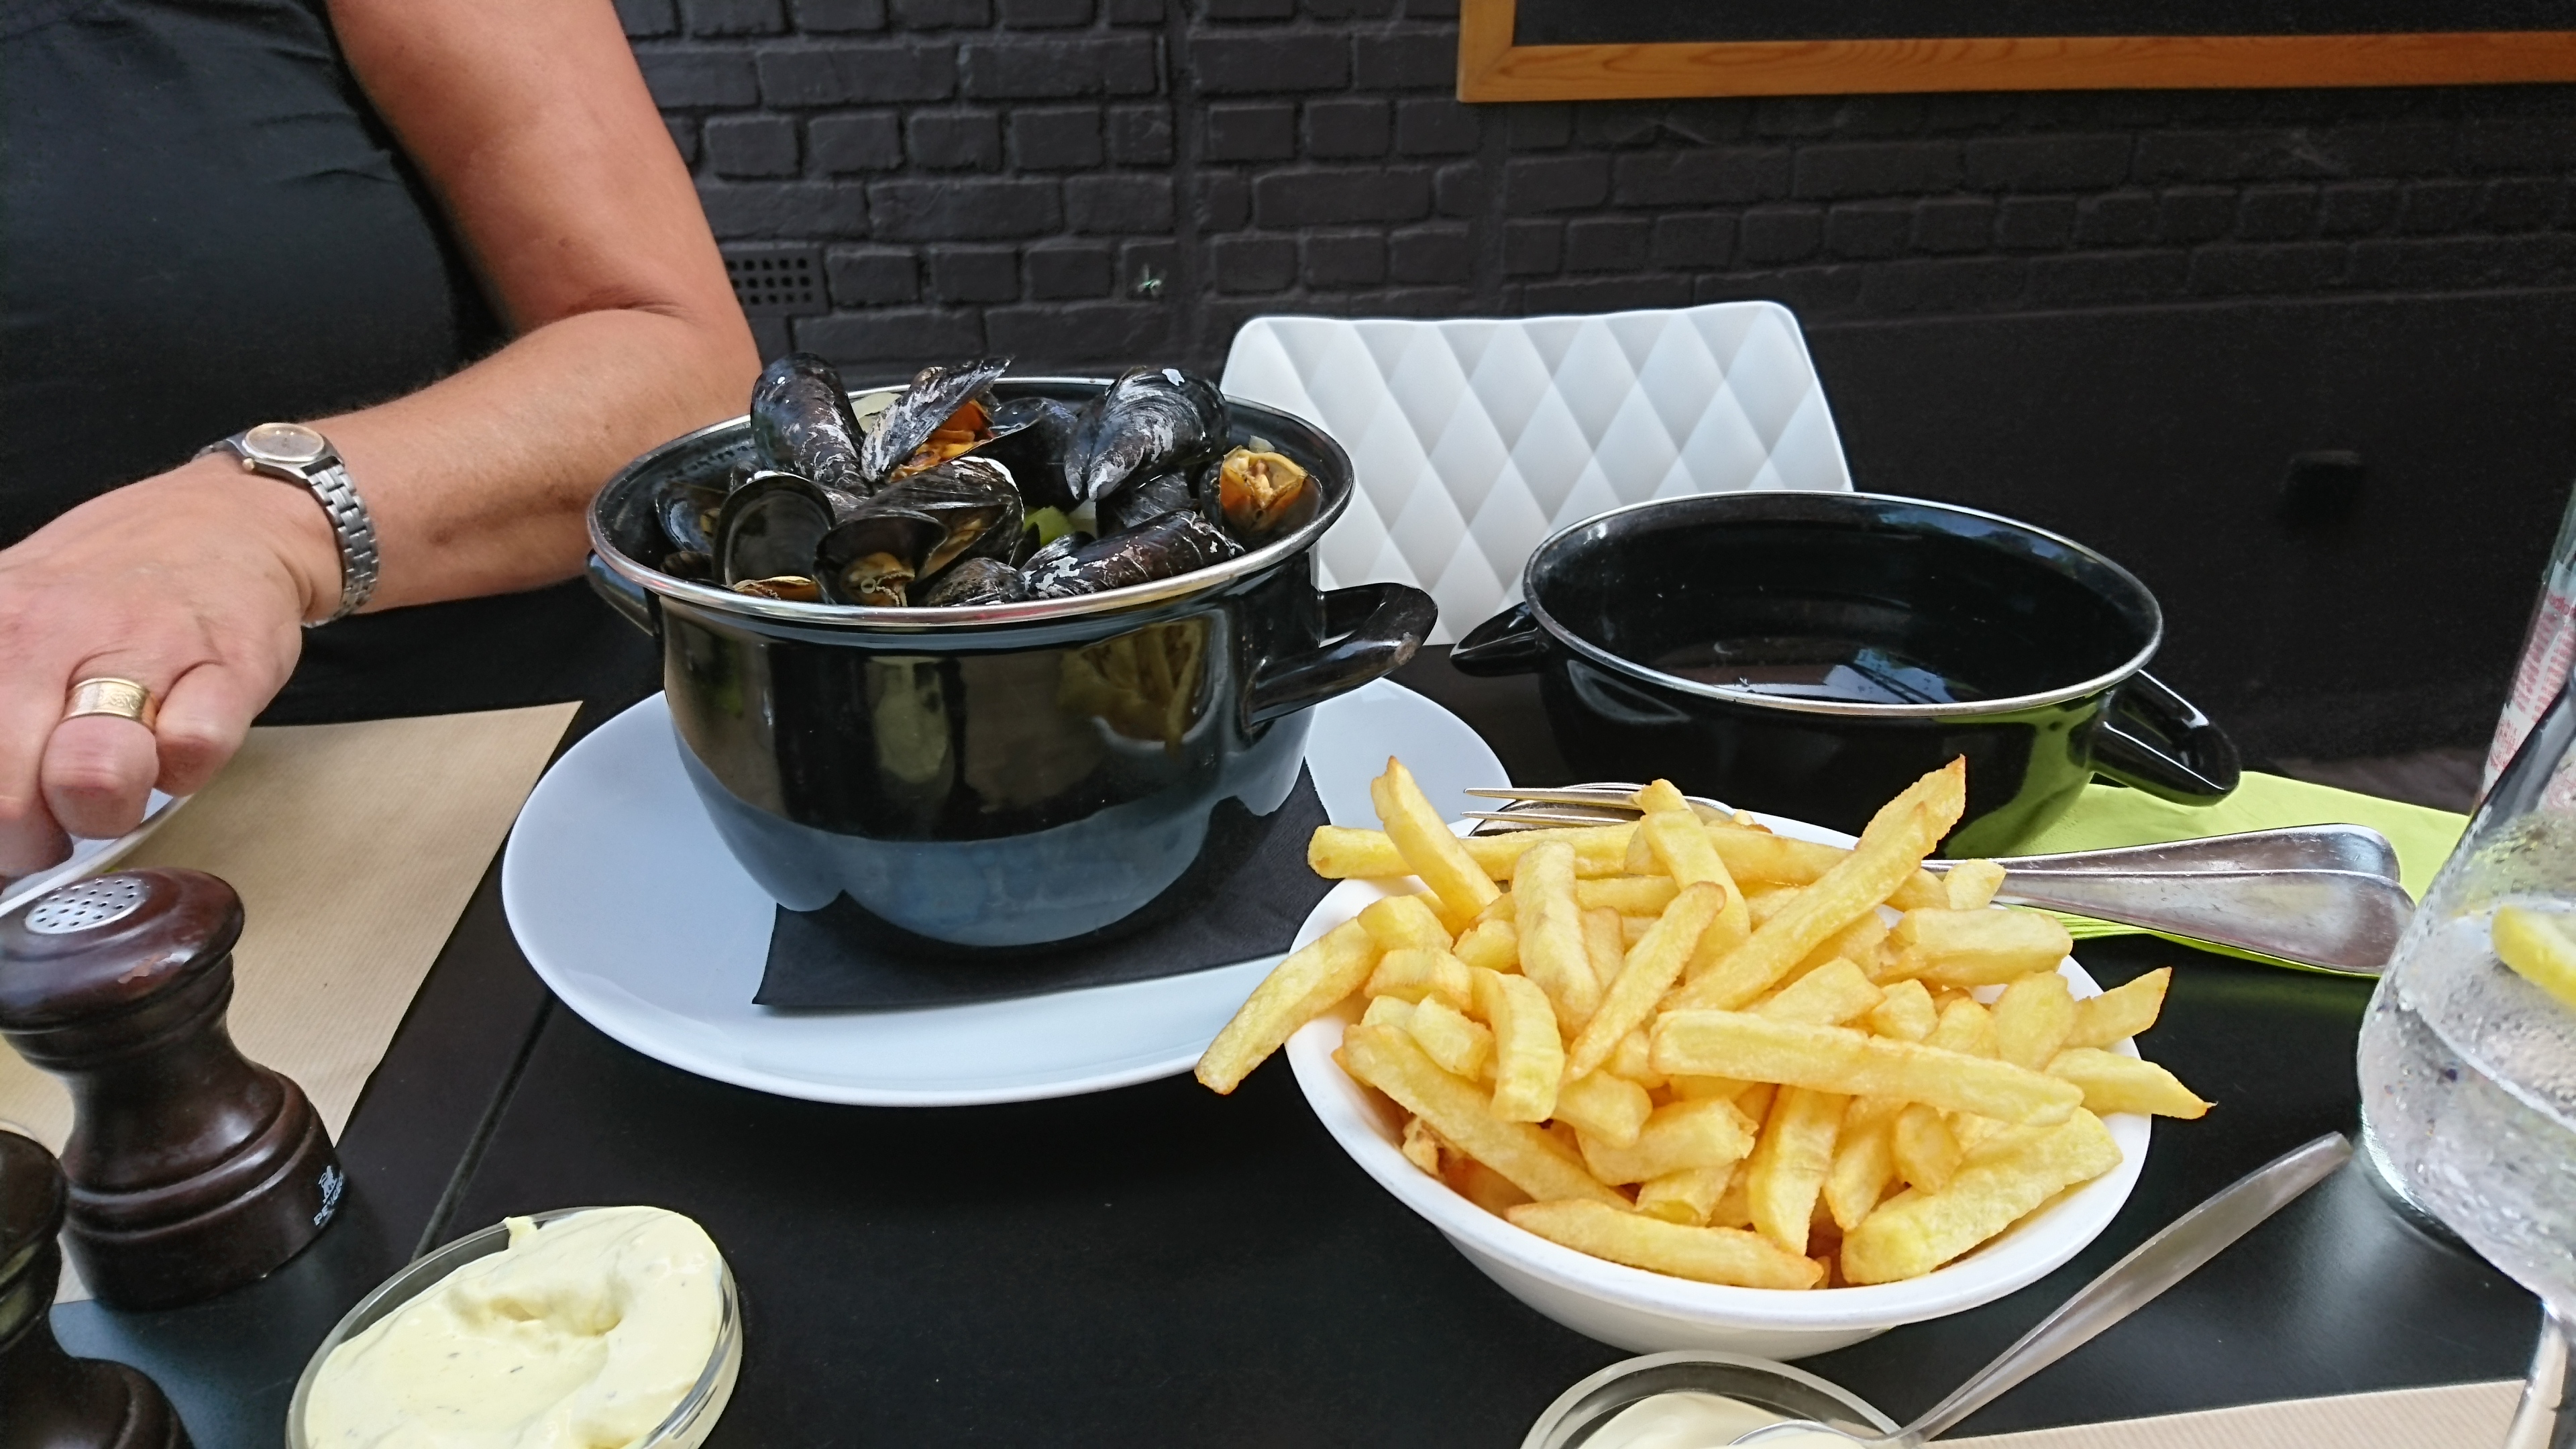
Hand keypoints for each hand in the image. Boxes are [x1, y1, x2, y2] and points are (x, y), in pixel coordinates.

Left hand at [0, 458, 338, 873]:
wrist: (227, 522)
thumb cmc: (108, 588)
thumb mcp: (9, 614)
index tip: (7, 820)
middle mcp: (46, 631)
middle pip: (7, 798)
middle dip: (32, 839)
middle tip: (52, 823)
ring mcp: (140, 645)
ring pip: (95, 777)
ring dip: (105, 808)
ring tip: (113, 787)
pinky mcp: (227, 664)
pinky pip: (193, 751)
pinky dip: (186, 767)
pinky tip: (174, 741)